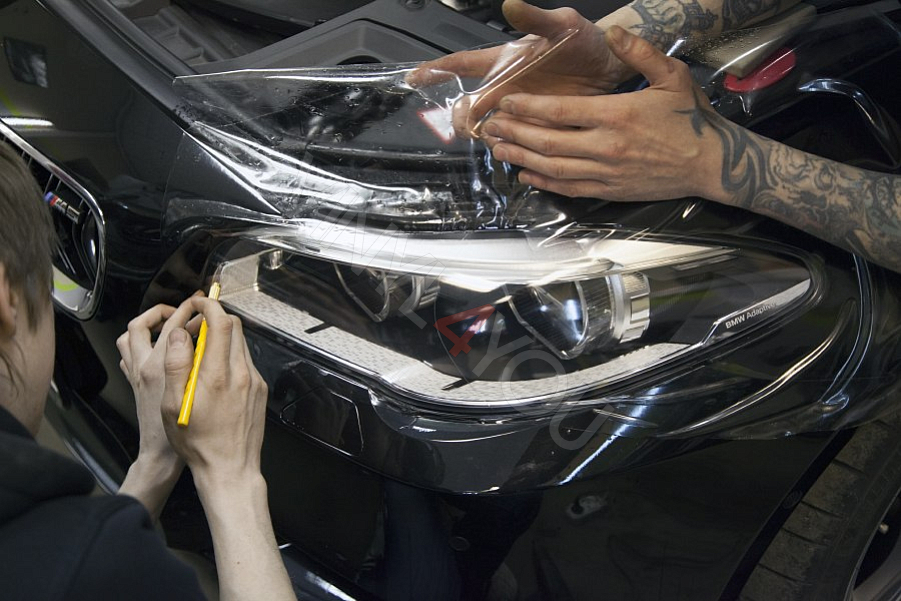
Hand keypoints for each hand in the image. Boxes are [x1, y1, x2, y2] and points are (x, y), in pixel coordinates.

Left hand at [117, 301, 198, 465]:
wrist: (161, 454)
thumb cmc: (185, 430)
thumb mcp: (197, 391)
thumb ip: (200, 361)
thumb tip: (207, 337)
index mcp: (161, 366)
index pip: (173, 324)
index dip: (190, 310)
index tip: (203, 305)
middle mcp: (143, 366)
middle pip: (145, 322)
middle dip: (170, 310)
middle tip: (189, 308)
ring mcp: (135, 373)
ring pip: (131, 336)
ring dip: (148, 324)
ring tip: (169, 322)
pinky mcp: (134, 381)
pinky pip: (128, 352)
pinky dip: (141, 342)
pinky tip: (158, 346)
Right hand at [160, 296, 267, 484]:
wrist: (230, 469)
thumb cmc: (198, 443)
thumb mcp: (173, 406)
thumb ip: (176, 366)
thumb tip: (177, 336)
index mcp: (217, 375)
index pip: (221, 324)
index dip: (208, 307)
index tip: (195, 305)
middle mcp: (241, 374)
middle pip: (235, 328)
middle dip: (213, 319)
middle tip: (193, 329)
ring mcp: (253, 381)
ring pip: (241, 344)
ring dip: (222, 338)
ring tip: (200, 353)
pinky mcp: (259, 390)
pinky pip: (245, 361)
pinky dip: (230, 356)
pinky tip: (214, 374)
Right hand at [407, 0, 626, 136]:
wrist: (609, 66)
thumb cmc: (583, 41)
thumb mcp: (561, 25)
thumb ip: (534, 18)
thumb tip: (510, 4)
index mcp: (506, 61)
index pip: (464, 63)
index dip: (438, 69)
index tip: (415, 76)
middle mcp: (506, 87)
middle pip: (470, 106)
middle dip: (462, 118)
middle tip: (466, 125)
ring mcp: (518, 109)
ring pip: (489, 128)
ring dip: (488, 136)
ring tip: (498, 137)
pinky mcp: (535, 127)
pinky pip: (515, 142)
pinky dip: (510, 148)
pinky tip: (514, 151)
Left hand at [480, 26, 724, 201]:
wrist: (710, 163)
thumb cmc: (690, 119)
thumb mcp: (671, 75)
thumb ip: (639, 52)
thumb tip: (612, 32)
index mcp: (617, 115)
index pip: (560, 111)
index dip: (528, 107)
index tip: (506, 101)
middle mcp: (606, 147)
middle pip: (548, 141)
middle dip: (515, 132)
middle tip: (491, 126)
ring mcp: (606, 172)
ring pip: (553, 168)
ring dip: (521, 158)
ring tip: (499, 149)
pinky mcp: (609, 191)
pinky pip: (568, 188)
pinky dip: (543, 182)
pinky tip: (526, 174)